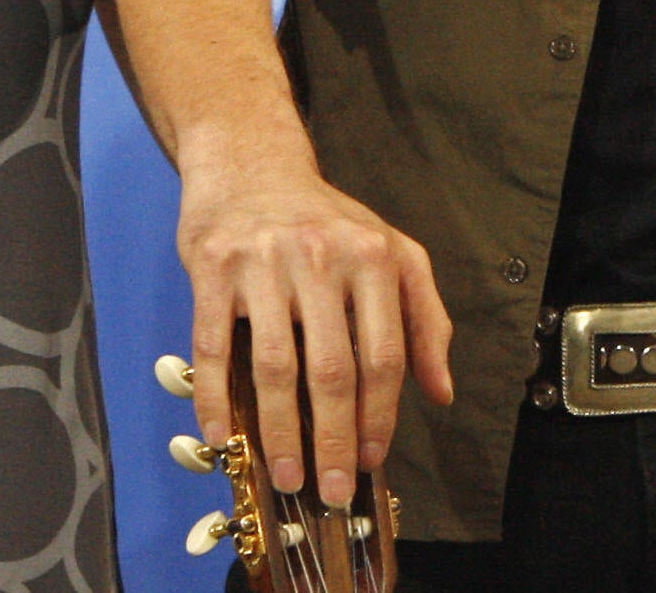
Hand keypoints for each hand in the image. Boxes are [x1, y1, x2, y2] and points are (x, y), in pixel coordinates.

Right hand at [177, 139, 453, 509]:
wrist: (253, 167)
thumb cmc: (327, 223)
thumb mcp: (393, 256)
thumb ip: (425, 320)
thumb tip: (441, 392)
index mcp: (374, 258)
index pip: (385, 354)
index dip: (381, 415)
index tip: (374, 459)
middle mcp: (322, 257)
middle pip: (333, 369)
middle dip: (336, 439)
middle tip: (334, 488)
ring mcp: (265, 262)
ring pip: (276, 366)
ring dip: (280, 431)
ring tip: (286, 473)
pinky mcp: (214, 268)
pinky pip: (214, 346)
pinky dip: (217, 397)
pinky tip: (223, 434)